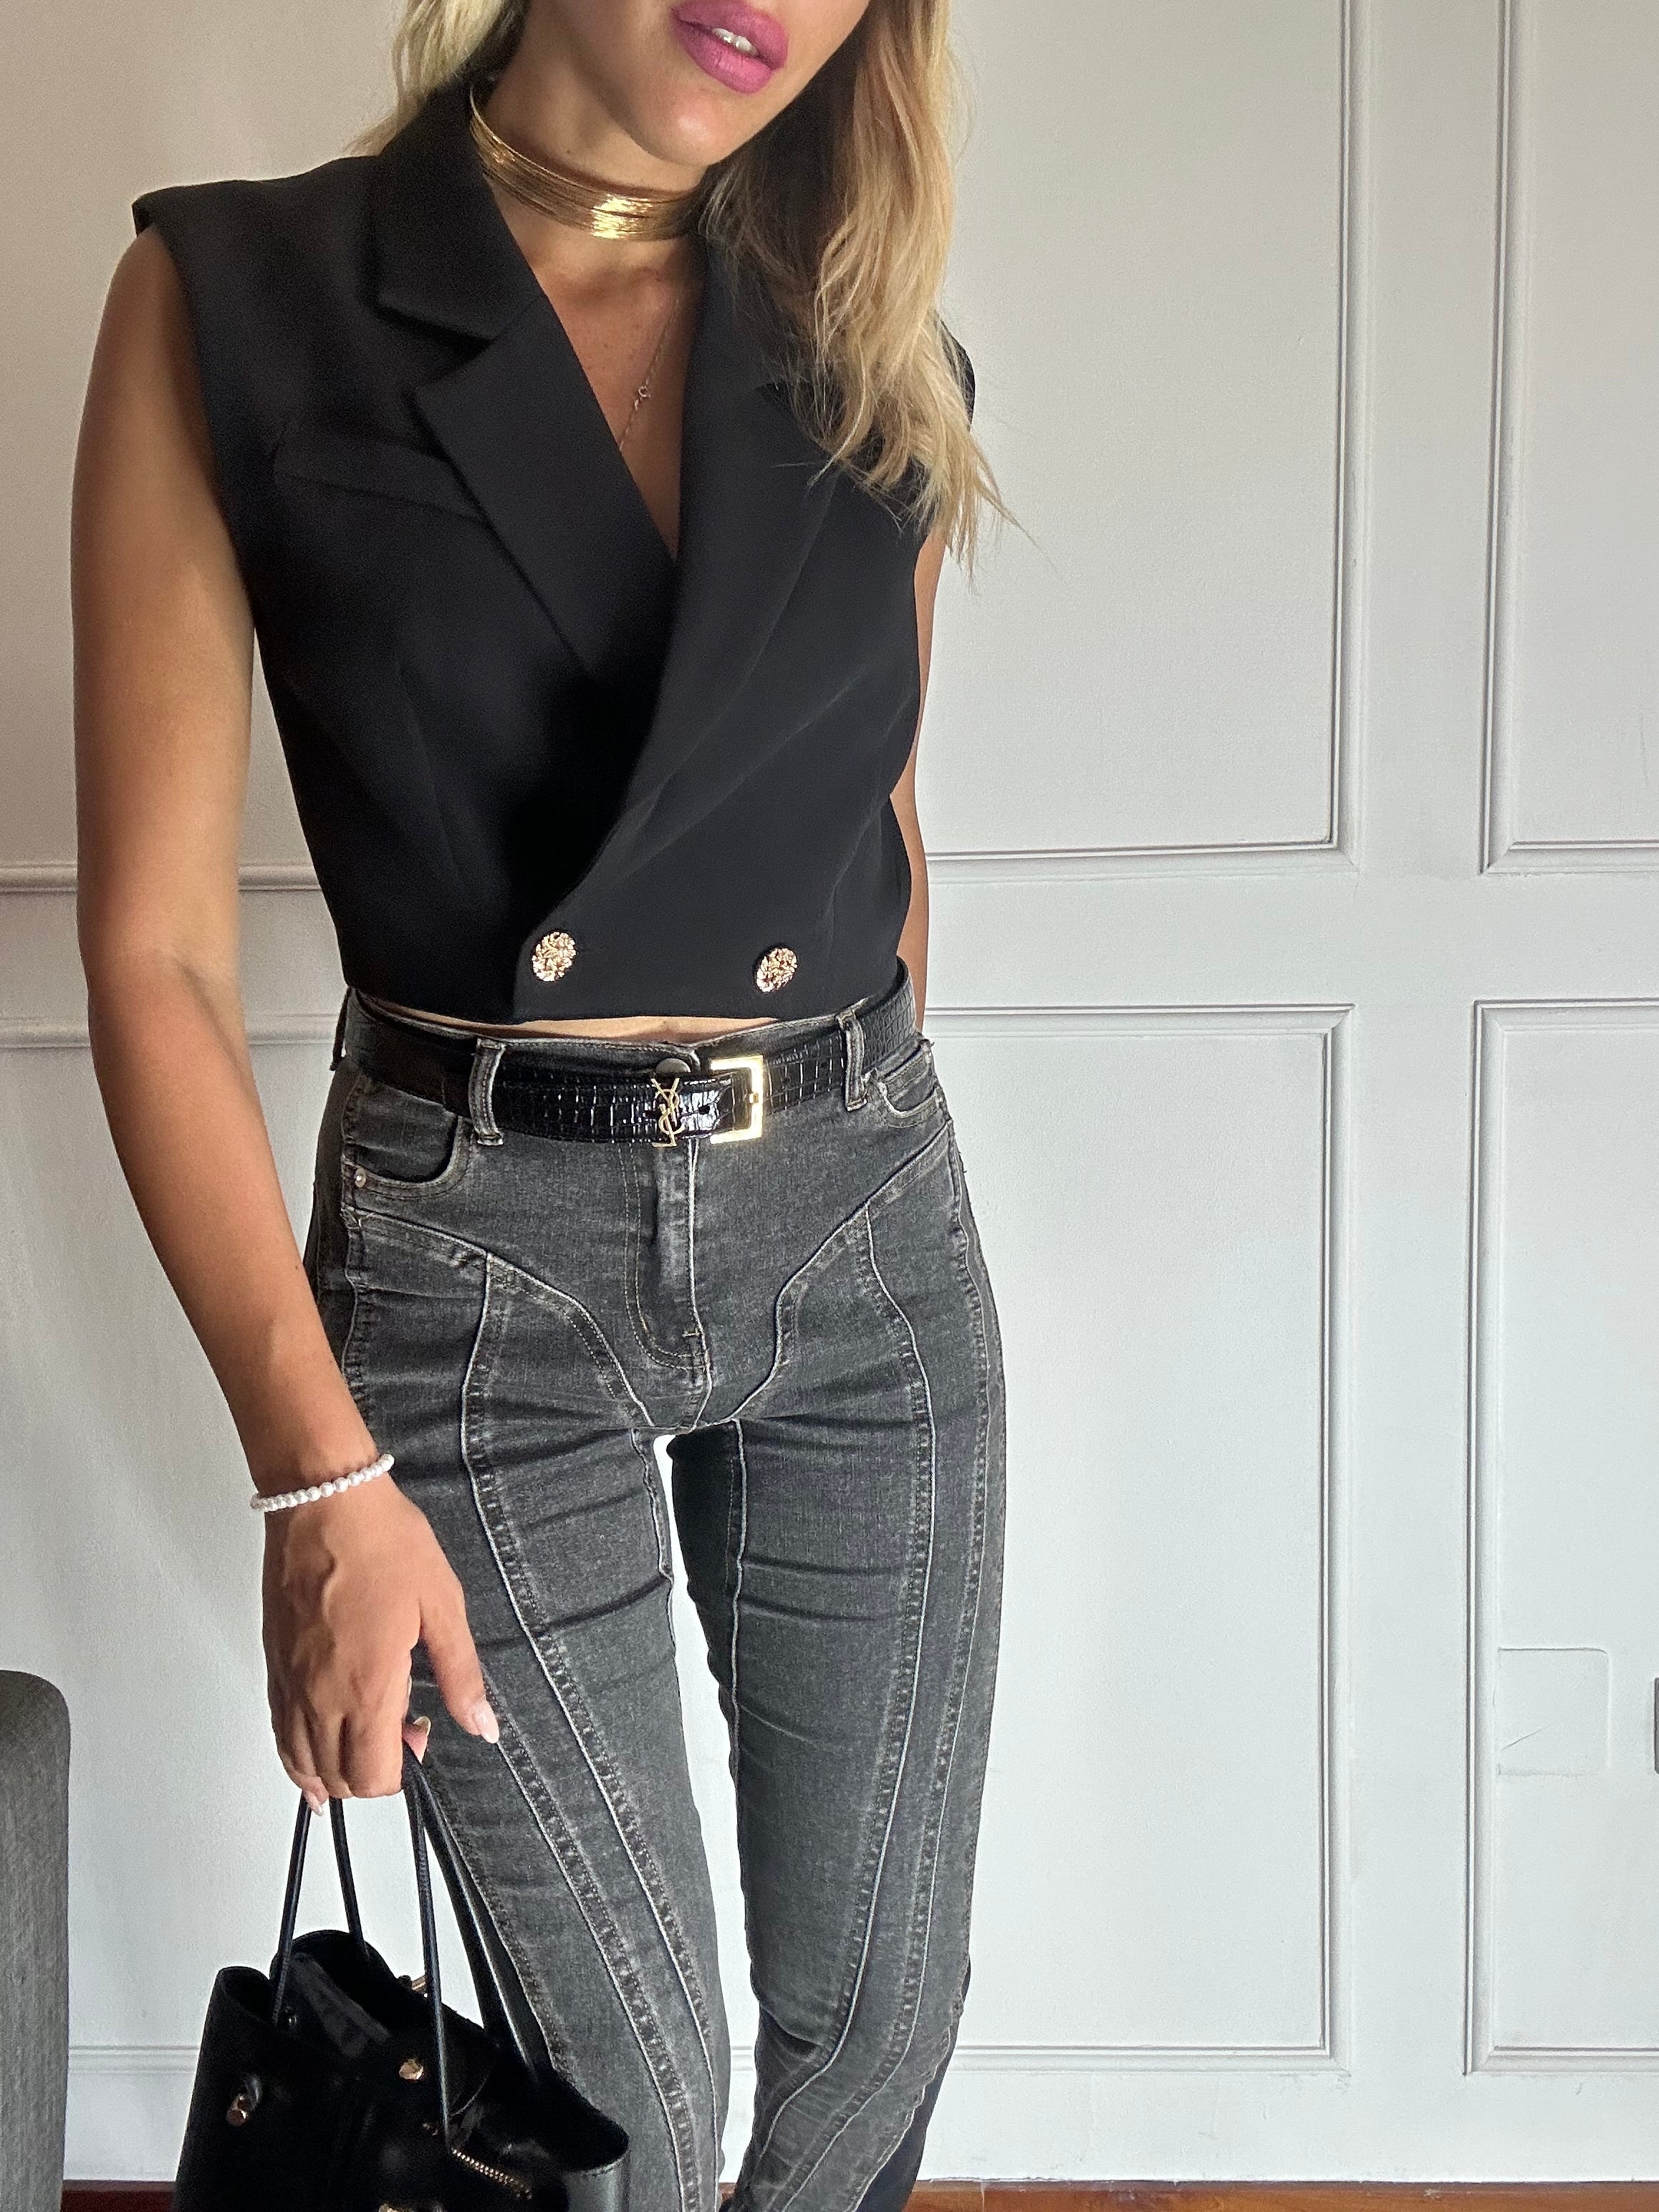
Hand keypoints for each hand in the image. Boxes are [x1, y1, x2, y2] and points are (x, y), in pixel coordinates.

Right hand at [262, 1475, 497, 1809]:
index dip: (403, 1773)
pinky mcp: (274, 1665)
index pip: (374, 1776)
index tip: (421, 1734)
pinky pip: (279, 1733)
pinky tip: (317, 1750)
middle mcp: (320, 1698)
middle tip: (400, 1730)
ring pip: (302, 1764)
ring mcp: (291, 1684)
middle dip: (373, 1773)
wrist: (324, 1503)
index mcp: (367, 1688)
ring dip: (335, 1770)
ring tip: (364, 1741)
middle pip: (338, 1778)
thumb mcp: (442, 1606)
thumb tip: (483, 1727)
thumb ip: (461, 1675)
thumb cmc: (384, 1544)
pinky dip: (299, 1755)